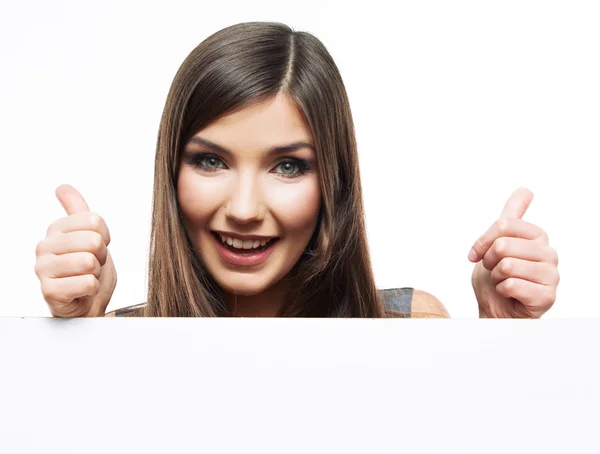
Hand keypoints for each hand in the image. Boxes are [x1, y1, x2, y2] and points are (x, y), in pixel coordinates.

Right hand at [34, 185, 116, 316]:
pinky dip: (92, 289)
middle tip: (92, 265)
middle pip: (93, 241)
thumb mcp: (88, 234)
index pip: (95, 220)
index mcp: (56, 229)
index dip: (104, 237)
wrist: (87, 303)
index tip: (96, 247)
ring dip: (96, 273)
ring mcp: (43, 269)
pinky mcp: (49, 291)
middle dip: (101, 256)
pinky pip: (87, 283)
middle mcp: (44, 246)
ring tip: (86, 276)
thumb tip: (62, 187)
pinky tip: (82, 290)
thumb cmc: (87, 270)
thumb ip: (78, 210)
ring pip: (89, 262)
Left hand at [468, 188, 558, 317]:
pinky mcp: (547, 296)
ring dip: (495, 277)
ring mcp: (551, 275)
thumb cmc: (496, 277)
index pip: (503, 225)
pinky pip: (511, 285)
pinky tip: (509, 294)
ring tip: (503, 282)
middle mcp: (549, 252)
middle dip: (488, 261)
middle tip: (494, 271)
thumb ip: (511, 216)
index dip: (482, 241)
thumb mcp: (497, 242)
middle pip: (503, 245)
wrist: (495, 309)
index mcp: (537, 236)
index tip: (478, 254)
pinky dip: (501, 291)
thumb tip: (526, 189)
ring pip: (507, 265)